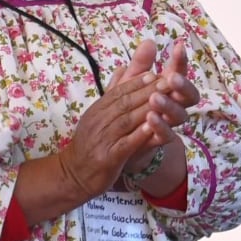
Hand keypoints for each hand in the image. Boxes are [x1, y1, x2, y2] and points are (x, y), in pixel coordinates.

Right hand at [56, 48, 176, 203]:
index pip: (118, 92)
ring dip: (146, 109)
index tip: (155, 73)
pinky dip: (139, 135)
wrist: (72, 174)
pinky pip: (125, 144)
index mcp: (97, 110)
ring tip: (165, 99)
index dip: (137, 82)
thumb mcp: (98, 116)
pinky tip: (153, 127)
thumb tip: (123, 66)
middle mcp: (98, 122)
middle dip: (147, 91)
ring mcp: (102, 140)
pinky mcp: (107, 158)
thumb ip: (114, 93)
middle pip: (124, 103)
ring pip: (126, 120)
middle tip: (168, 81)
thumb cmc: (91, 143)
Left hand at [124, 40, 197, 173]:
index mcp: (168, 88)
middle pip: (190, 95)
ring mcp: (169, 123)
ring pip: (179, 115)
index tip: (178, 46)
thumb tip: (149, 41)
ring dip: (169, 106)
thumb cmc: (128, 108)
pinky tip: (149, 118)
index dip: (181, 60)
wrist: (117, 142)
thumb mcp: (130, 84)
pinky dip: (160, 126)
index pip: (179, 72)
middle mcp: (174, 105)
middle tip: (171, 77)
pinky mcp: (159, 140)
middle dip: (182, 85)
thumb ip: (140, 65)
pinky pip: (166, 135)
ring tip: (154, 98)